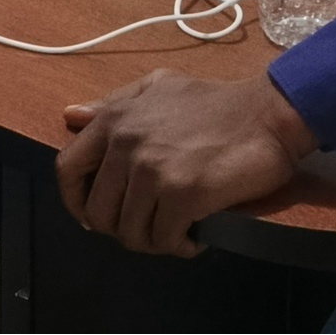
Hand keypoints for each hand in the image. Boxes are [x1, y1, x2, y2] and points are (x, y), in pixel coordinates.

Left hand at [55, 70, 315, 256]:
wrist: (268, 113)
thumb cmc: (216, 102)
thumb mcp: (157, 88)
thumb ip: (113, 105)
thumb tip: (71, 115)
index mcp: (114, 119)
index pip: (67, 169)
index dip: (75, 200)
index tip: (92, 214)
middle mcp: (125, 145)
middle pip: (98, 212)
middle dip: (121, 228)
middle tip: (148, 226)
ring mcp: (152, 171)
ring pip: (130, 232)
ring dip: (152, 240)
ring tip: (174, 231)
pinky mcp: (182, 194)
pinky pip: (165, 239)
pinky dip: (180, 246)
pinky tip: (195, 236)